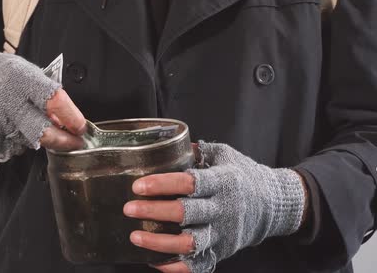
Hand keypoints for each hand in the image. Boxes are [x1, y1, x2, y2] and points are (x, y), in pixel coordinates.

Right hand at [0, 47, 85, 159]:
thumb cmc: (0, 75)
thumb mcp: (26, 73)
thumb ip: (46, 95)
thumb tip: (66, 120)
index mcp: (22, 79)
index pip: (54, 100)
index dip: (72, 117)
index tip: (81, 127)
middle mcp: (8, 101)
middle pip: (43, 133)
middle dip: (64, 141)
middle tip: (74, 142)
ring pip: (30, 143)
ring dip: (36, 138)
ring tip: (23, 120)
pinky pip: (13, 149)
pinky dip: (16, 142)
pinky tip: (8, 126)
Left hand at [123, 142, 305, 272]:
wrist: (274, 205)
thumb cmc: (243, 175)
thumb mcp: (224, 155)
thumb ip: (197, 150)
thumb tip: (165, 142)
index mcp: (223, 182)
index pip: (190, 183)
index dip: (162, 184)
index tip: (138, 185)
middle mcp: (223, 209)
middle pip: (185, 213)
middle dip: (154, 211)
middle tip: (129, 208)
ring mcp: (223, 234)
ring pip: (189, 243)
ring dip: (159, 242)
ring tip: (135, 236)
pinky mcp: (222, 252)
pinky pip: (197, 265)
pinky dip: (175, 267)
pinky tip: (153, 261)